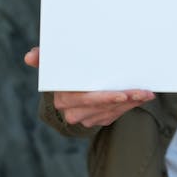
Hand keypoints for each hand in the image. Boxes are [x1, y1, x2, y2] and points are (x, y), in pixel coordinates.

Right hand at [24, 47, 154, 127]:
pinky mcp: (97, 120)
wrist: (66, 88)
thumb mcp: (53, 62)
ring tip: (147, 93)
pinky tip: (141, 98)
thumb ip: (44, 58)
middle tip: (142, 93)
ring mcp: (86, 118)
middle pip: (103, 107)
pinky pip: (115, 115)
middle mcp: (73, 111)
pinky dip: (129, 107)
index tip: (123, 94)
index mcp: (63, 97)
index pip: (87, 99)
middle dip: (125, 100)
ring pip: (112, 112)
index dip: (105, 98)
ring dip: (131, 103)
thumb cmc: (61, 70)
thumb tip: (29, 56)